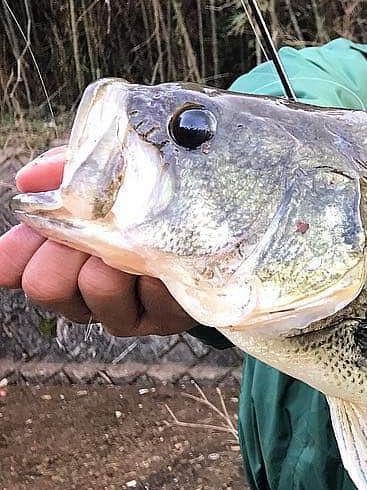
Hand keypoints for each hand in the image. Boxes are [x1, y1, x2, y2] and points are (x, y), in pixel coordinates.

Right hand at [0, 147, 194, 335]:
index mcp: (62, 260)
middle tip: (96, 228)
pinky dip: (160, 270)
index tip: (38, 226)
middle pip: (46, 284)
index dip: (17, 252)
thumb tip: (29, 180)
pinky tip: (170, 259)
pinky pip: (151, 296)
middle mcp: (86, 292)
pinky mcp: (165, 319)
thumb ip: (68, 170)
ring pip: (97, 289)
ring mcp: (126, 310)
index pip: (16, 269)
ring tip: (141, 238)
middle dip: (68, 248)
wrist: (223, 222)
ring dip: (119, 256)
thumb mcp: (110, 175)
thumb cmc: (154, 197)